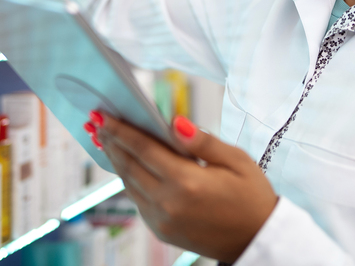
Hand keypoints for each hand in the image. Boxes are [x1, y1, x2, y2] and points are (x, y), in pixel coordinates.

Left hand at [85, 112, 278, 262]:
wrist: (256, 238)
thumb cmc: (252, 196)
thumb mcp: (237, 161)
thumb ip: (203, 141)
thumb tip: (175, 122)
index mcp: (187, 183)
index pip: (144, 149)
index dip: (121, 131)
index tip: (104, 115)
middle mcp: (169, 204)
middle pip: (129, 166)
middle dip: (112, 142)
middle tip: (97, 122)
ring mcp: (162, 221)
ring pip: (129, 184)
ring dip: (117, 160)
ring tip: (108, 140)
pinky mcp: (161, 231)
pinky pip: (138, 200)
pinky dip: (130, 179)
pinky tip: (129, 165)